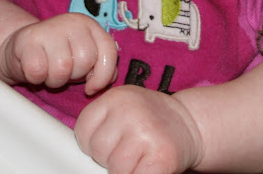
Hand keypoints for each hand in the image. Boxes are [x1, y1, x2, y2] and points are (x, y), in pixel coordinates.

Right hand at [0, 13, 117, 94]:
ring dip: (54, 80)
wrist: (21, 48)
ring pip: (62, 68)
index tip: (90, 88)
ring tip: (48, 70)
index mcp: (90, 25)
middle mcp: (72, 22)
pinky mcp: (28, 39)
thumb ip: (101, 66)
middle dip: (74, 76)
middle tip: (62, 71)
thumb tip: (112, 78)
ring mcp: (50, 28)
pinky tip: (34, 70)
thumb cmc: (57, 56)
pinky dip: (36, 78)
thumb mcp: (82, 58)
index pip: (109, 50)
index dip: (103, 75)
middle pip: (85, 61)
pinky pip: (38, 71)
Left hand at [75, 85, 202, 173]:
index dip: (93, 143)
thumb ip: (103, 124)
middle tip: (131, 148)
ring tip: (141, 156)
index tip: (112, 141)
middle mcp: (130, 110)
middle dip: (109, 157)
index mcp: (117, 96)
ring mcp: (146, 132)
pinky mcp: (161, 156)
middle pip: (97, 150)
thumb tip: (72, 157)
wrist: (190, 124)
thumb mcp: (124, 109)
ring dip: (125, 170)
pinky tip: (149, 166)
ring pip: (114, 168)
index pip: (83, 131)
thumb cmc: (151, 121)